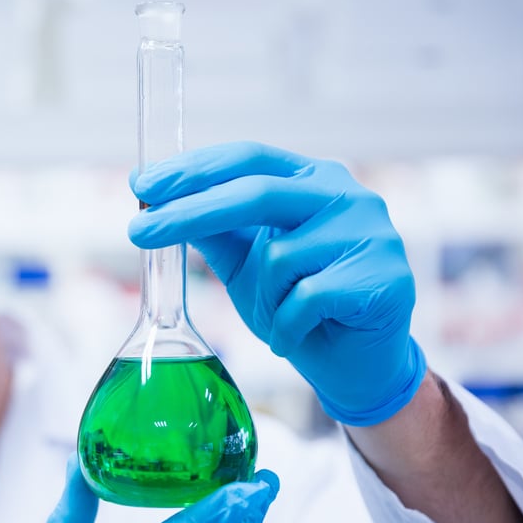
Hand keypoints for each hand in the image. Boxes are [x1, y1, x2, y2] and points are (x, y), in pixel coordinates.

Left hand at [128, 141, 426, 425]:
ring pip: (279, 258)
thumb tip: (152, 201)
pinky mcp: (384, 277)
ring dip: (261, 299)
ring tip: (277, 317)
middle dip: (190, 212)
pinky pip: (305, 299)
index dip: (194, 169)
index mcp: (312, 179)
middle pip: (256, 193)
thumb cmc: (299, 305)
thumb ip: (213, 230)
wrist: (355, 364)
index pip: (248, 158)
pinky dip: (285, 328)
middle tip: (138, 232)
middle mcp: (346, 195)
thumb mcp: (246, 263)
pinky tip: (292, 339)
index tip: (142, 185)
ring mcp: (371, 233)